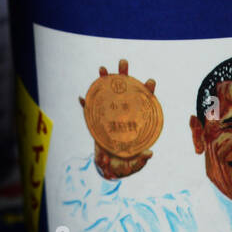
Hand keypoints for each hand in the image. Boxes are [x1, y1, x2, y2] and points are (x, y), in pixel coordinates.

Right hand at [80, 59, 156, 179]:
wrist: (110, 168)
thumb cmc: (126, 164)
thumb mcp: (134, 164)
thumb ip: (141, 160)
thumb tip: (149, 153)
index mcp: (136, 121)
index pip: (144, 102)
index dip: (147, 92)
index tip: (150, 82)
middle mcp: (123, 114)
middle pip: (126, 91)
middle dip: (125, 75)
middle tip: (123, 62)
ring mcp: (109, 117)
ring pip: (107, 95)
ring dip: (104, 81)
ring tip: (102, 69)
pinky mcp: (96, 123)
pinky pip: (89, 112)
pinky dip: (85, 104)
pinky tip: (81, 97)